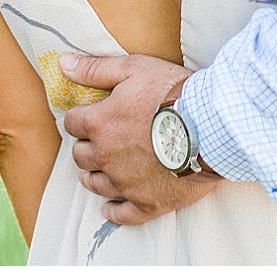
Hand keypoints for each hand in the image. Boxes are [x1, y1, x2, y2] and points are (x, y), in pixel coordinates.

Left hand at [60, 53, 222, 224]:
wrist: (211, 125)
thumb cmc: (174, 92)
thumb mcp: (134, 69)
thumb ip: (96, 69)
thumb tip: (64, 63)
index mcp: (99, 124)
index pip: (73, 123)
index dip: (81, 117)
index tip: (91, 115)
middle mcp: (106, 156)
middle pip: (80, 156)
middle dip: (87, 146)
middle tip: (101, 140)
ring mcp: (125, 183)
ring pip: (95, 184)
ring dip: (96, 175)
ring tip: (107, 167)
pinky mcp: (147, 202)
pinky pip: (121, 214)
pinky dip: (114, 210)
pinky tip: (112, 206)